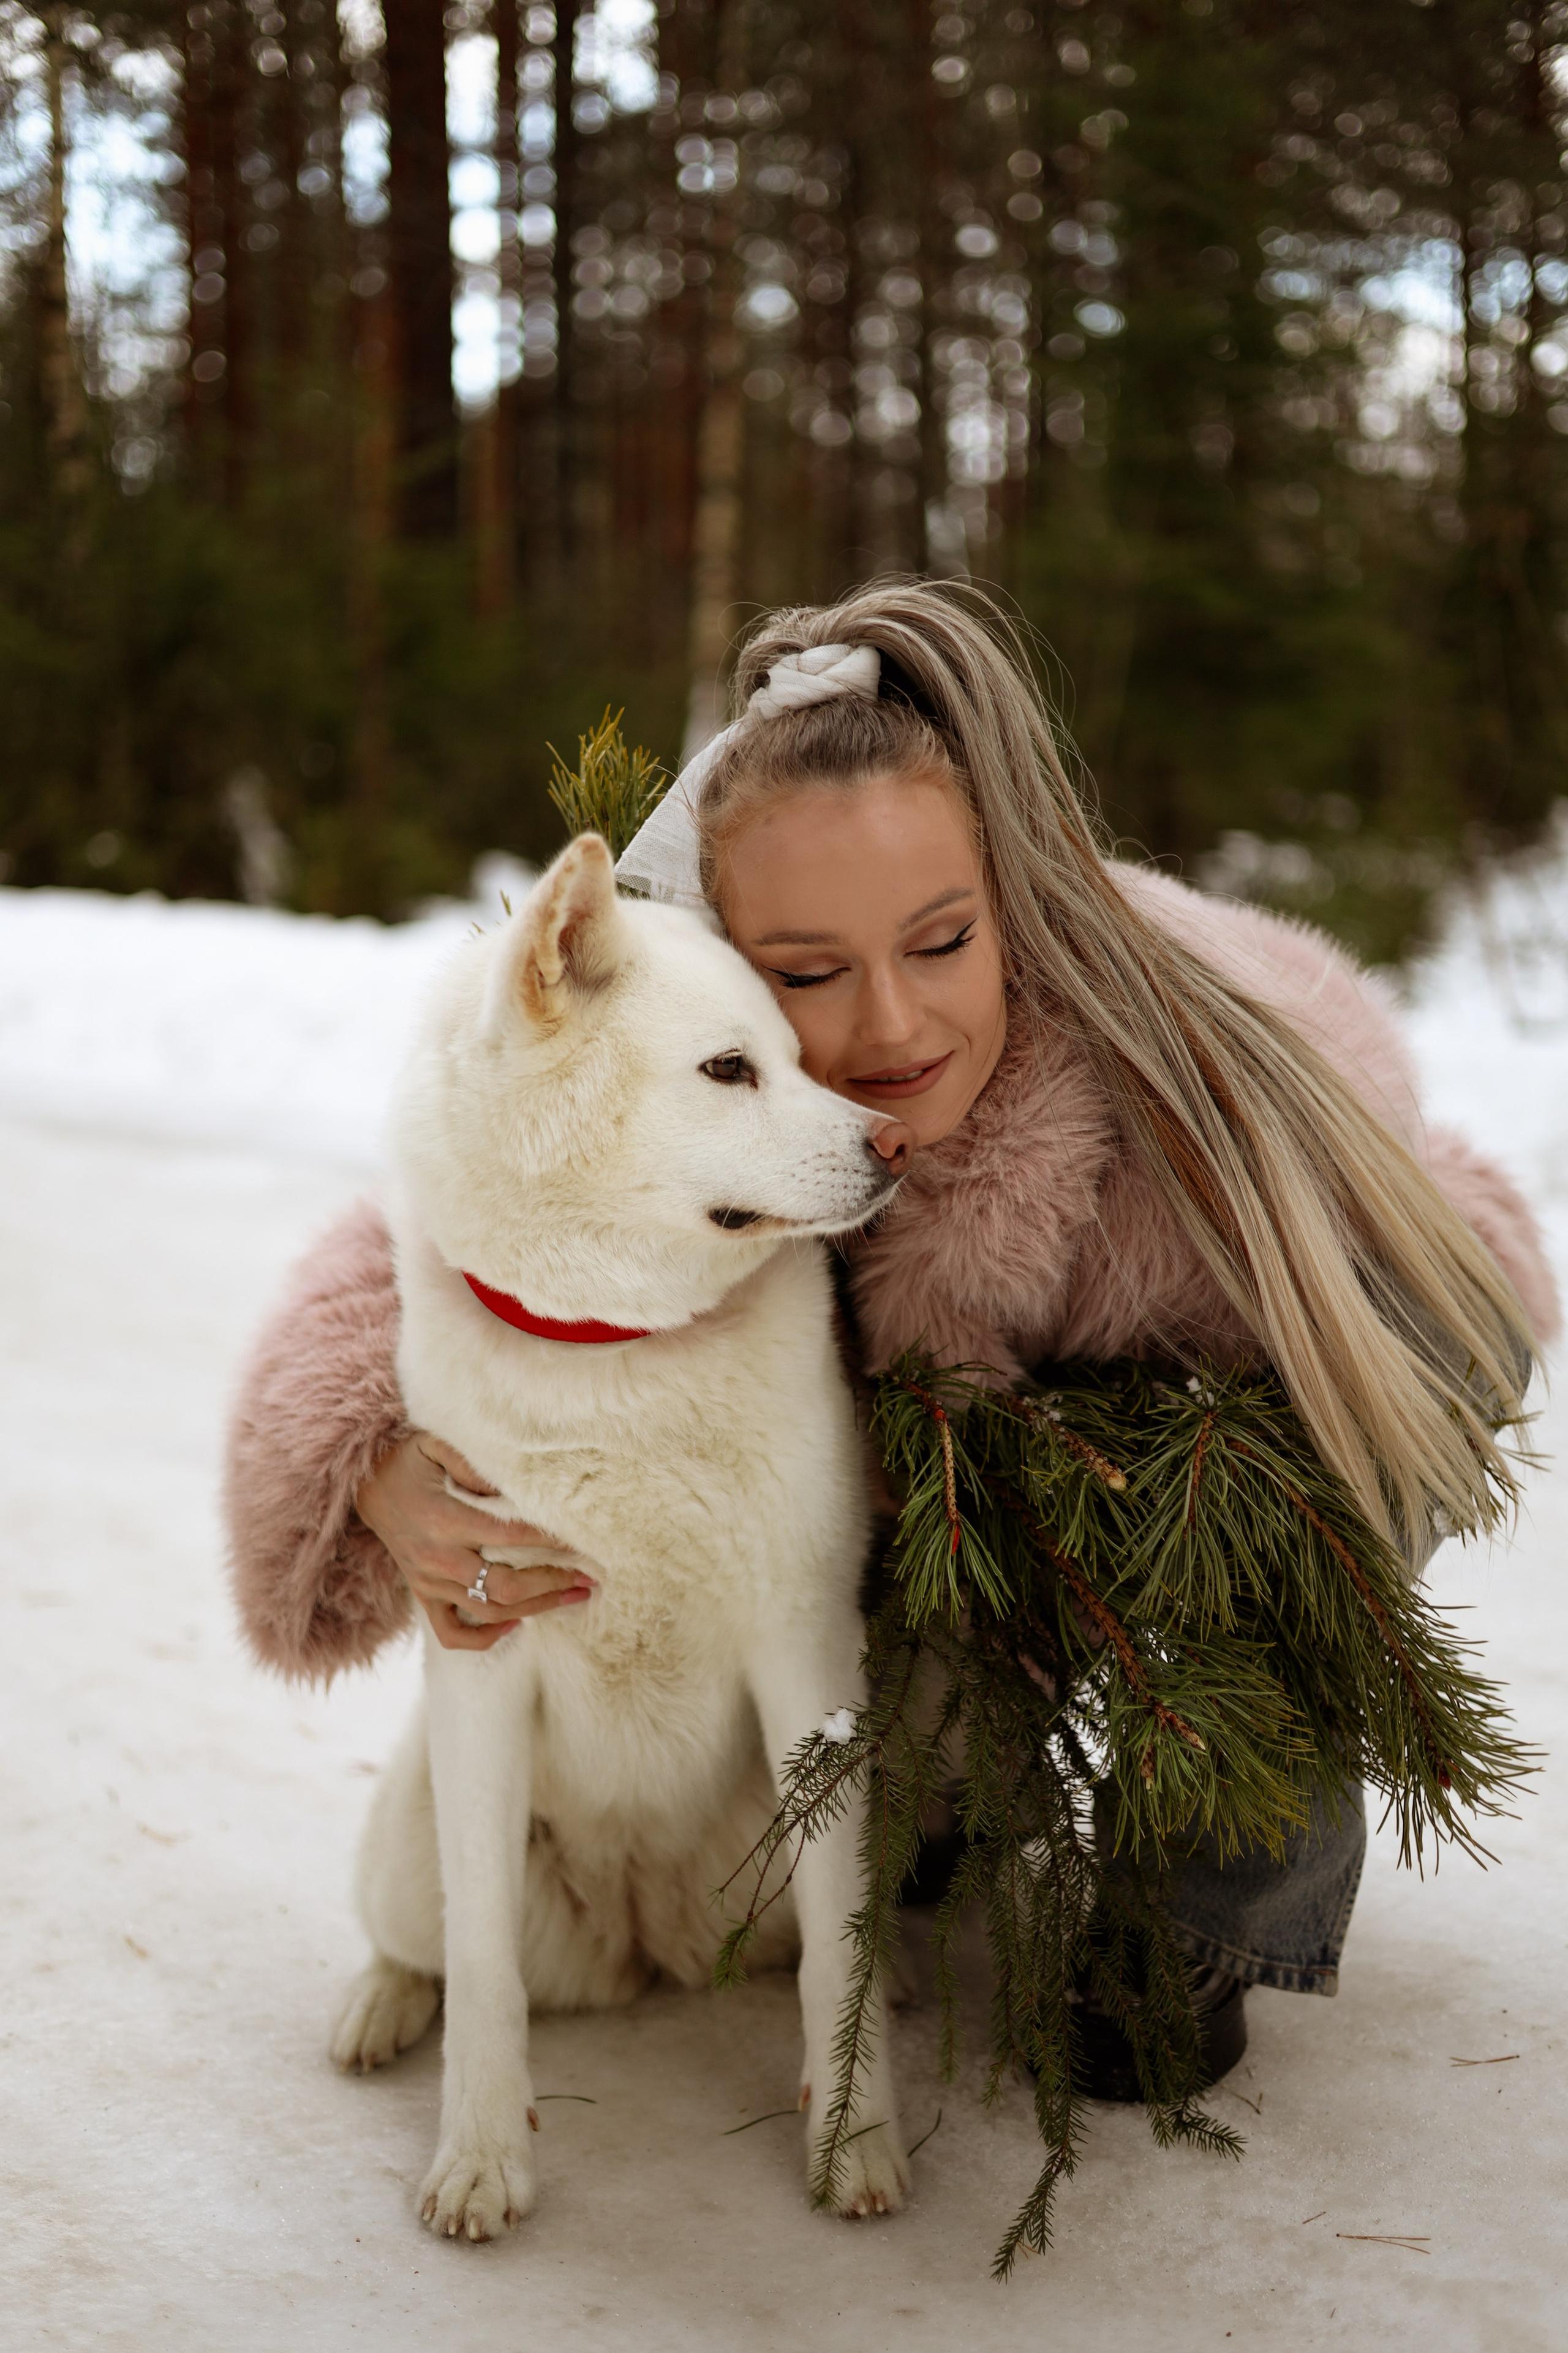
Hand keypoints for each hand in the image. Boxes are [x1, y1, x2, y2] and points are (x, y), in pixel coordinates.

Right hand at [355, 1432, 592, 1652]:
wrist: (365, 1485)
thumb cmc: (408, 1460)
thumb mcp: (435, 1443)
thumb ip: (473, 1461)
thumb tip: (514, 1484)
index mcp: (444, 1520)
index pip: (509, 1535)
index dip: (550, 1539)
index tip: (583, 1538)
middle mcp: (437, 1558)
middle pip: (505, 1586)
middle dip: (553, 1583)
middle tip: (589, 1577)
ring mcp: (429, 1582)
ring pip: (489, 1611)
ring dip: (536, 1609)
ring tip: (573, 1597)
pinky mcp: (423, 1594)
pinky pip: (453, 1633)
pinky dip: (485, 1638)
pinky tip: (516, 1625)